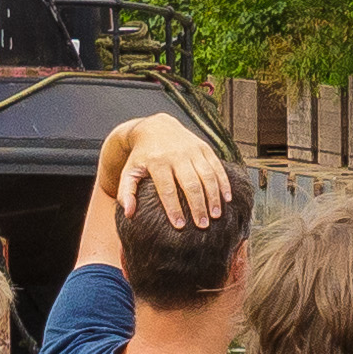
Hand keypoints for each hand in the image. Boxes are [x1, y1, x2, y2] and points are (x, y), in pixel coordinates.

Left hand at [116, 115, 237, 230]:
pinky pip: (217, 167)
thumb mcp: (128, 171)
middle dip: (198, 206)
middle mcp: (176, 155)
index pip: (167, 189)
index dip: (174, 208)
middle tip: (202, 226)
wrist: (156, 127)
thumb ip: (126, 193)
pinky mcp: (205, 148)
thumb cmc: (141, 156)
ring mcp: (193, 151)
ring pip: (207, 176)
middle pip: (191, 184)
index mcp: (157, 162)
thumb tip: (128, 214)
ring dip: (213, 197)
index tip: (179, 226)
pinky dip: (224, 183)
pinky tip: (226, 199)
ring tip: (216, 216)